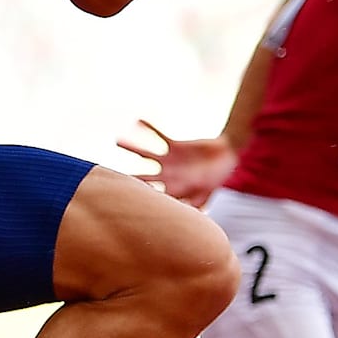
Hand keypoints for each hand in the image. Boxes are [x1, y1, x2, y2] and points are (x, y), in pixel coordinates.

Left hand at [117, 119, 236, 207]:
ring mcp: (170, 161)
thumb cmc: (219, 178)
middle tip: (108, 175)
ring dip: (132, 147)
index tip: (126, 197)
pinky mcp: (175, 147)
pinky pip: (160, 136)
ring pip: (146, 154)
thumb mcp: (207, 193)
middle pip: (143, 177)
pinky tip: (139, 120)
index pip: (153, 196)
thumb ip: (197, 204)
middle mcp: (168, 176)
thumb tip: (189, 217)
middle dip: (128, 177)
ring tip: (117, 140)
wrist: (228, 157)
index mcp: (174, 189)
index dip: (141, 197)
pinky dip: (151, 128)